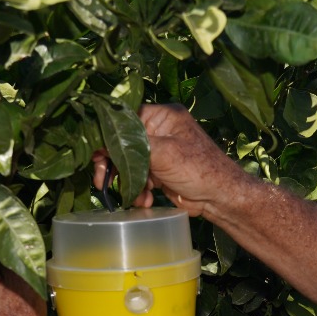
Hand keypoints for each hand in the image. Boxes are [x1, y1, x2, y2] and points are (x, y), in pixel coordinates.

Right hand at [91, 104, 248, 217]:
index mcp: (163, 115)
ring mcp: (160, 150)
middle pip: (124, 142)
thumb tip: (101, 142)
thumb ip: (131, 146)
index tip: (96, 154)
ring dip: (129, 181)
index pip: (125, 119)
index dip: (109, 136)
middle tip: (104, 181)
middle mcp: (161, 129)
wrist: (220, 198)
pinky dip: (138, 189)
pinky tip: (144, 200)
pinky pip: (139, 176)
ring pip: (129, 162)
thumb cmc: (198, 169)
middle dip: (115, 164)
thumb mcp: (163, 153)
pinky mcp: (160, 169)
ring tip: (133, 195)